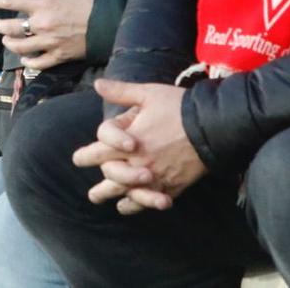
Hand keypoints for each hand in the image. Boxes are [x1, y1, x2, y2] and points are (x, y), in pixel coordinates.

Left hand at [0, 0, 94, 69]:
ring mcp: (49, 43)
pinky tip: (25, 57)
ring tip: (6, 40)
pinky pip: (37, 62)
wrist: (109, 23)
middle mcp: (41, 25)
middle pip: (10, 28)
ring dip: (9, 44)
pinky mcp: (58, 57)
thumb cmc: (88, 1)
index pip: (9, 2)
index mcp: (42, 5)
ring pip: (20, 47)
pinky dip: (28, 60)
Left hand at [75, 80, 205, 214]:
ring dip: (115, 198)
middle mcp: (139, 163)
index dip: (86, 156)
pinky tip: (131, 206)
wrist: (212, 127)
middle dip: (100, 186)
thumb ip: (121, 92)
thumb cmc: (178, 107)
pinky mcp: (172, 185)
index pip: (99, 153)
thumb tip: (98, 84)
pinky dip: (139, 204)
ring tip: (107, 203)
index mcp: (129, 141)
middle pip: (112, 178)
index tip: (78, 159)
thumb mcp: (147, 94)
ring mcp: (155, 176)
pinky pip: (150, 200)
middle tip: (93, 194)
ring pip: (129, 193)